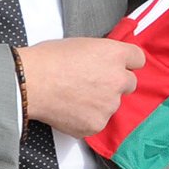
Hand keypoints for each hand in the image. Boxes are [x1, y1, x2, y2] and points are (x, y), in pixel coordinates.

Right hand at [17, 37, 145, 136]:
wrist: (30, 83)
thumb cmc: (49, 58)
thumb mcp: (81, 44)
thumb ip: (101, 54)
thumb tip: (103, 63)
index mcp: (115, 55)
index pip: (138, 59)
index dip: (126, 63)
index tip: (117, 66)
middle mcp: (118, 79)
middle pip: (129, 83)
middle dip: (115, 83)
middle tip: (93, 83)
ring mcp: (109, 104)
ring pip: (112, 104)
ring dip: (100, 102)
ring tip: (74, 97)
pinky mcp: (97, 124)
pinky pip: (97, 121)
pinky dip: (86, 118)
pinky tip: (69, 110)